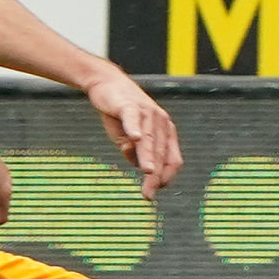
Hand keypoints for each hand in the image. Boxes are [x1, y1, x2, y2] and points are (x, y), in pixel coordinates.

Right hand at [80, 67, 180, 198]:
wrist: (106, 84)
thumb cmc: (120, 113)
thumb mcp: (128, 138)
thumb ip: (135, 153)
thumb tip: (139, 166)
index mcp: (165, 131)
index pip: (172, 159)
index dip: (166, 177)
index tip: (155, 192)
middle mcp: (160, 122)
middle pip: (160, 153)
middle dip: (155, 176)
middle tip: (148, 194)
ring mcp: (146, 112)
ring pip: (149, 139)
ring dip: (148, 157)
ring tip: (149, 173)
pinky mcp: (129, 105)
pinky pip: (133, 118)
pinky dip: (134, 128)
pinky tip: (134, 139)